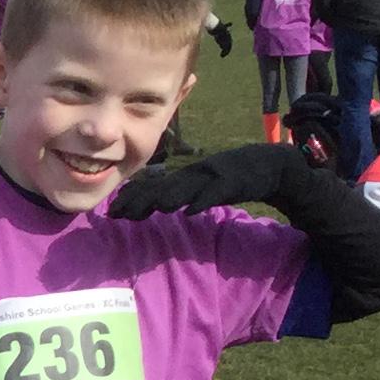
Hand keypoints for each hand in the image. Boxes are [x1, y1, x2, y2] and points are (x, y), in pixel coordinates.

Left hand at [106, 142, 297, 220]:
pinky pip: (217, 194)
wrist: (267, 165)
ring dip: (169, 198)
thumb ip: (178, 193)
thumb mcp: (199, 186)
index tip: (112, 210)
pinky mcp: (233, 184)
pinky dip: (204, 201)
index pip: (154, 186)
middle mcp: (194, 175)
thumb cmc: (228, 178)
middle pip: (163, 187)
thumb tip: (152, 204)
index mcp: (185, 177)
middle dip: (140, 200)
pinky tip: (192, 210)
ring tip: (152, 208)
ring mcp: (213, 178)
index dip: (132, 197)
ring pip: (187, 189)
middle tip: (118, 214)